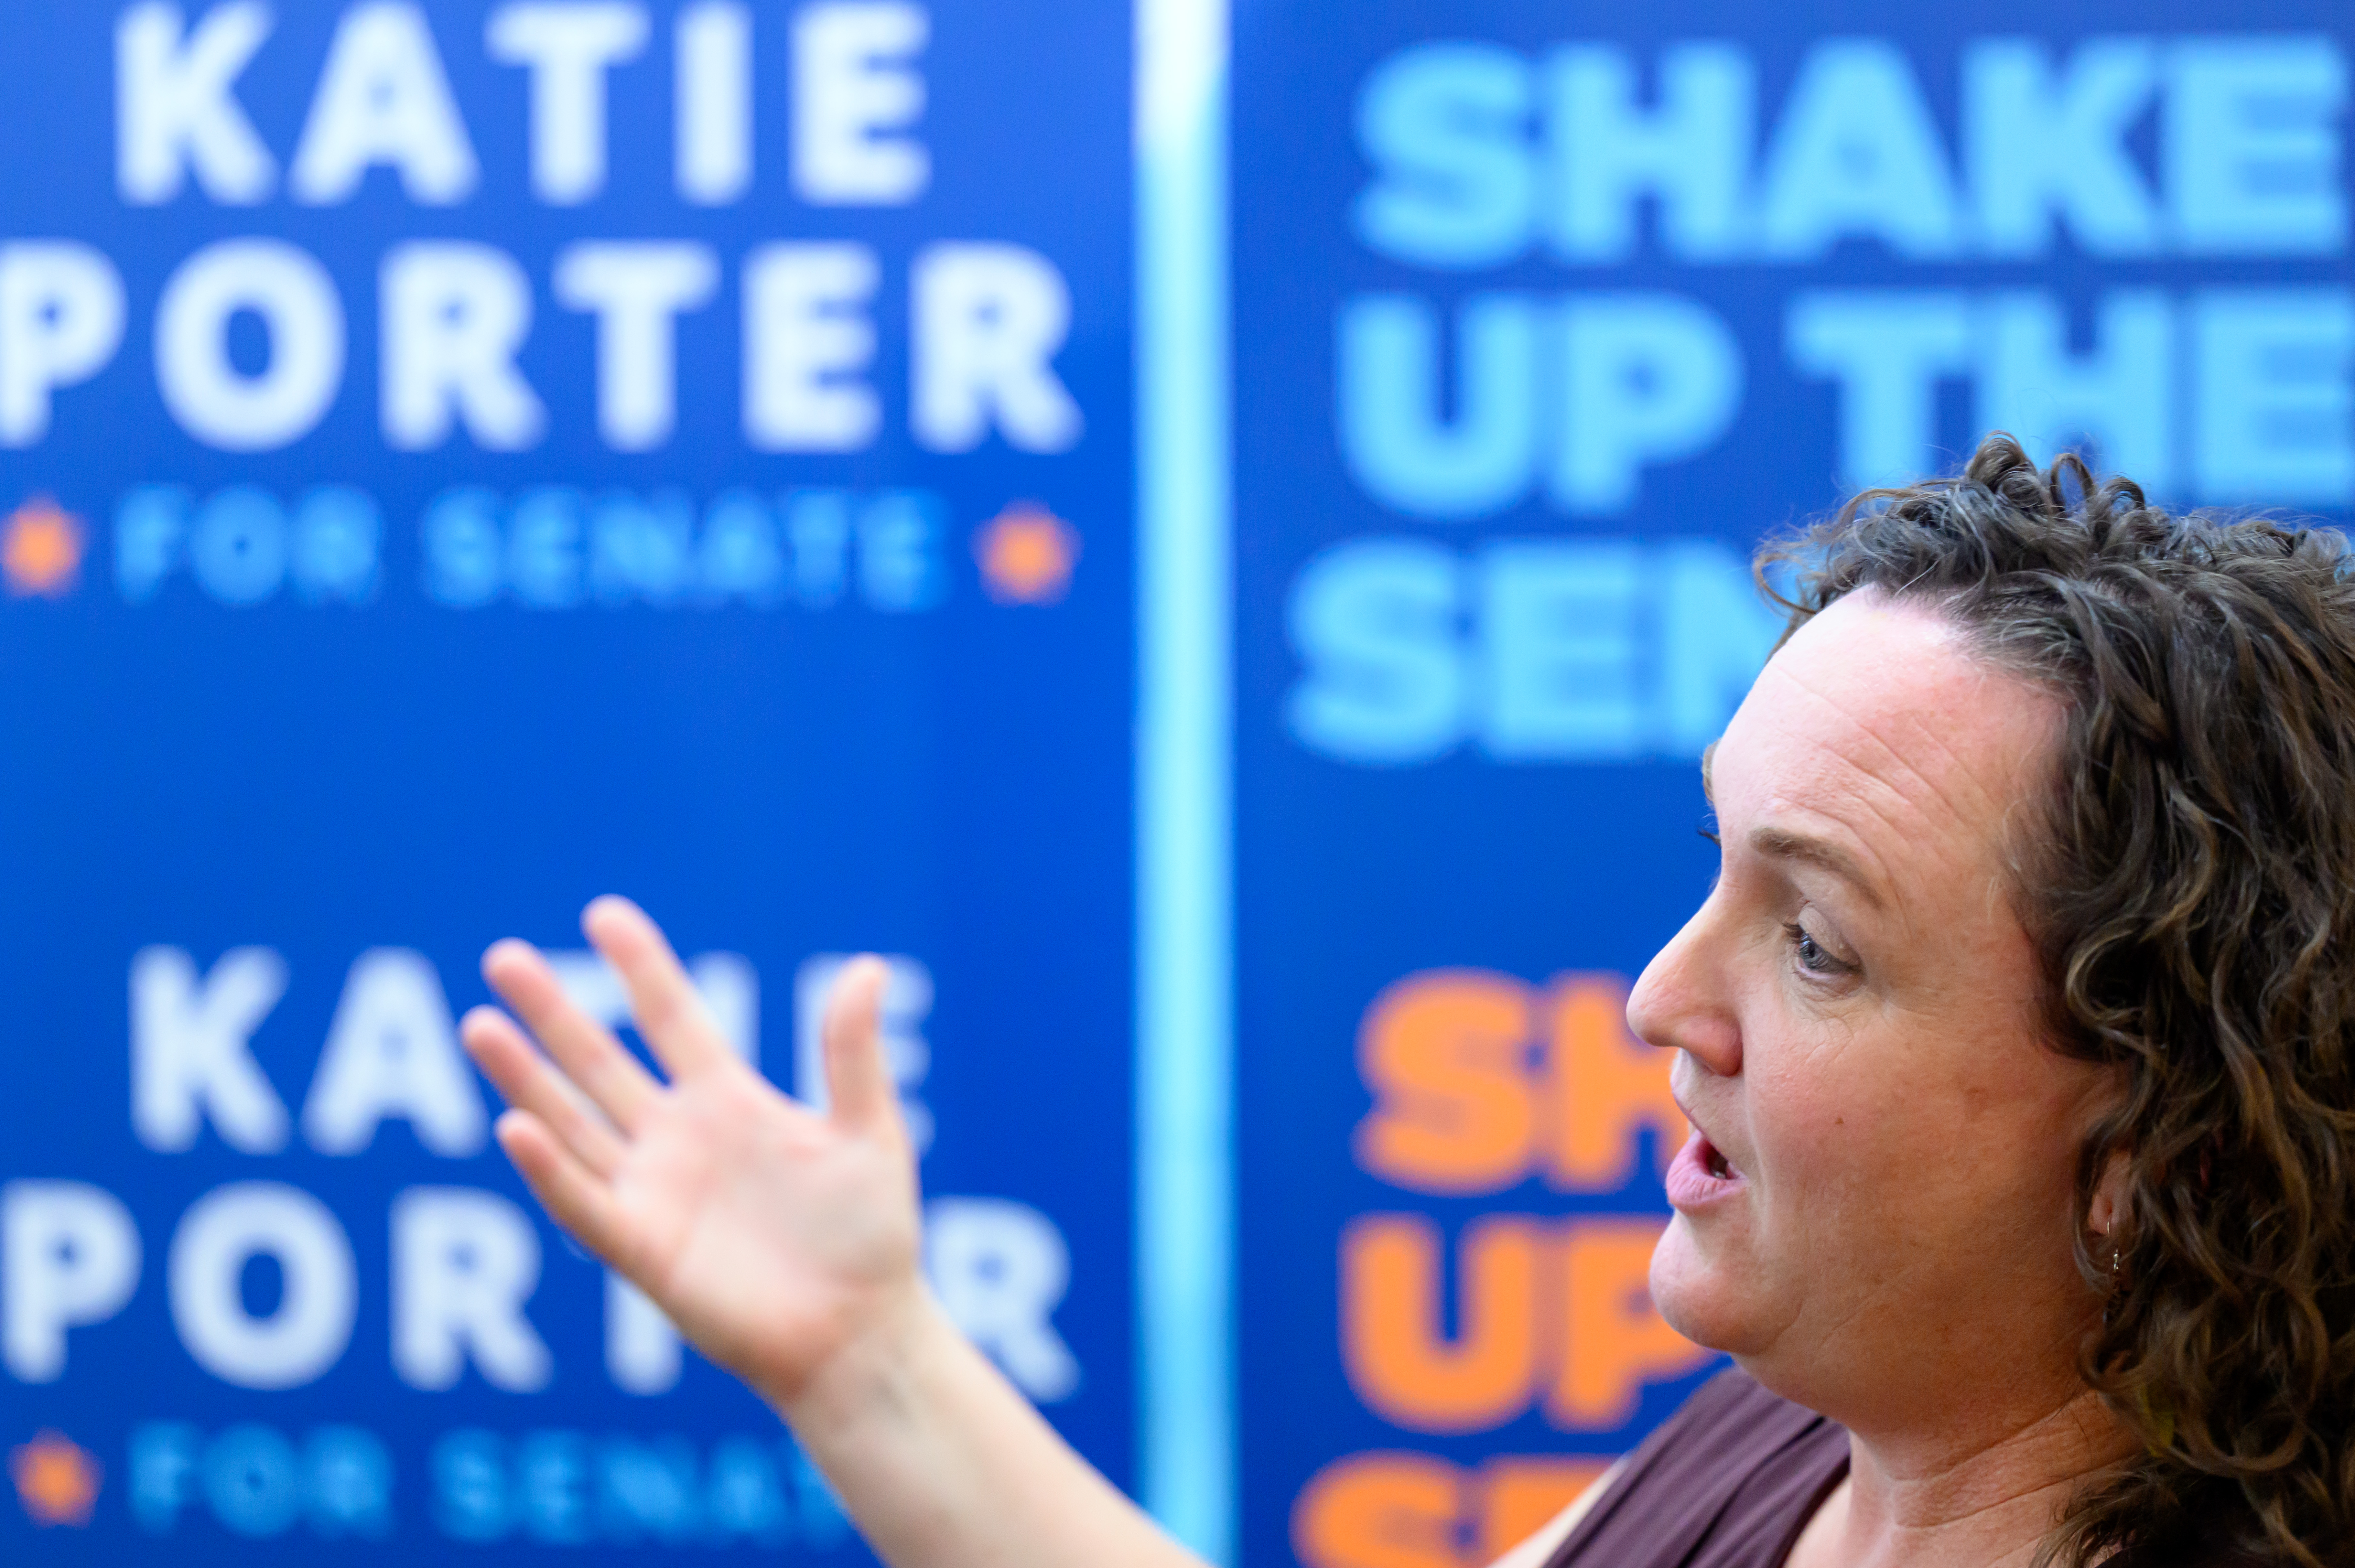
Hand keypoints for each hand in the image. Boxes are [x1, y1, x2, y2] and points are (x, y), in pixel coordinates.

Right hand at [462, 896, 921, 1406]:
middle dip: (552, 1013)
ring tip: (480, 1024)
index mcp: (729, 1102)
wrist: (862, 1331)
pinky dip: (549, 1168)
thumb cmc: (871, 1235)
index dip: (640, 967)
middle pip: (600, 1062)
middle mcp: (679, 1140)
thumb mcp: (868, 1133)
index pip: (673, 1017)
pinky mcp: (643, 1249)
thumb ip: (852, 1054)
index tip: (603, 912)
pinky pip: (584, 1203)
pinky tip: (516, 1127)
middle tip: (503, 959)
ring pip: (571, 1124)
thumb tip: (868, 966)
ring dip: (525, 1079)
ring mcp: (654, 1192)